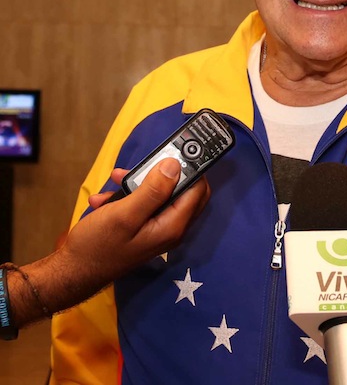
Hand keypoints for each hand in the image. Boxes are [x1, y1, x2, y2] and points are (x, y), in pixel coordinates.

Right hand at [9, 158, 209, 326]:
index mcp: (173, 225)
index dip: (191, 168)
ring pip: (158, 195)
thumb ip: (153, 190)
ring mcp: (157, 229)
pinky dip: (126, 198)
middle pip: (182, 190)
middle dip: (161, 173)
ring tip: (116, 179)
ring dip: (137, 184)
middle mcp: (171, 228)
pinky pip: (143, 205)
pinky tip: (104, 199)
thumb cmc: (98, 244)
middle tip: (143, 164)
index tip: (177, 150)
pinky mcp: (143, 228)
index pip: (198, 189)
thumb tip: (175, 165)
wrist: (72, 272)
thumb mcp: (125, 213)